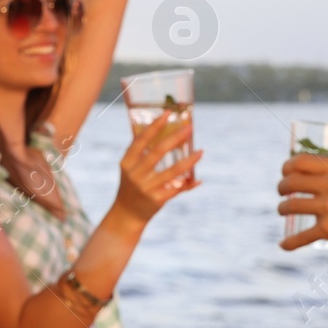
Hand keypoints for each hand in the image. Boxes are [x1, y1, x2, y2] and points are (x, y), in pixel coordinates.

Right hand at [111, 111, 202, 227]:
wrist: (127, 214)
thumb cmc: (132, 186)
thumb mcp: (130, 169)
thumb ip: (142, 154)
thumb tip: (166, 134)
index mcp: (127, 163)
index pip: (141, 140)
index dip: (154, 126)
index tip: (167, 113)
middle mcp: (135, 174)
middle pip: (158, 152)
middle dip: (175, 138)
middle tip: (189, 128)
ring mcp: (146, 187)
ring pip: (172, 171)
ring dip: (189, 160)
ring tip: (200, 152)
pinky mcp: (156, 200)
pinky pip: (177, 189)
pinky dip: (189, 183)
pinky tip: (198, 178)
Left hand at [276, 154, 327, 254]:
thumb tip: (322, 174)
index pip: (302, 161)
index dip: (288, 166)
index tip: (285, 172)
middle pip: (292, 182)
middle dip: (282, 188)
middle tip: (282, 193)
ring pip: (291, 206)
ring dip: (282, 209)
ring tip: (283, 212)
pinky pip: (302, 236)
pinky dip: (290, 243)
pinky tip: (284, 245)